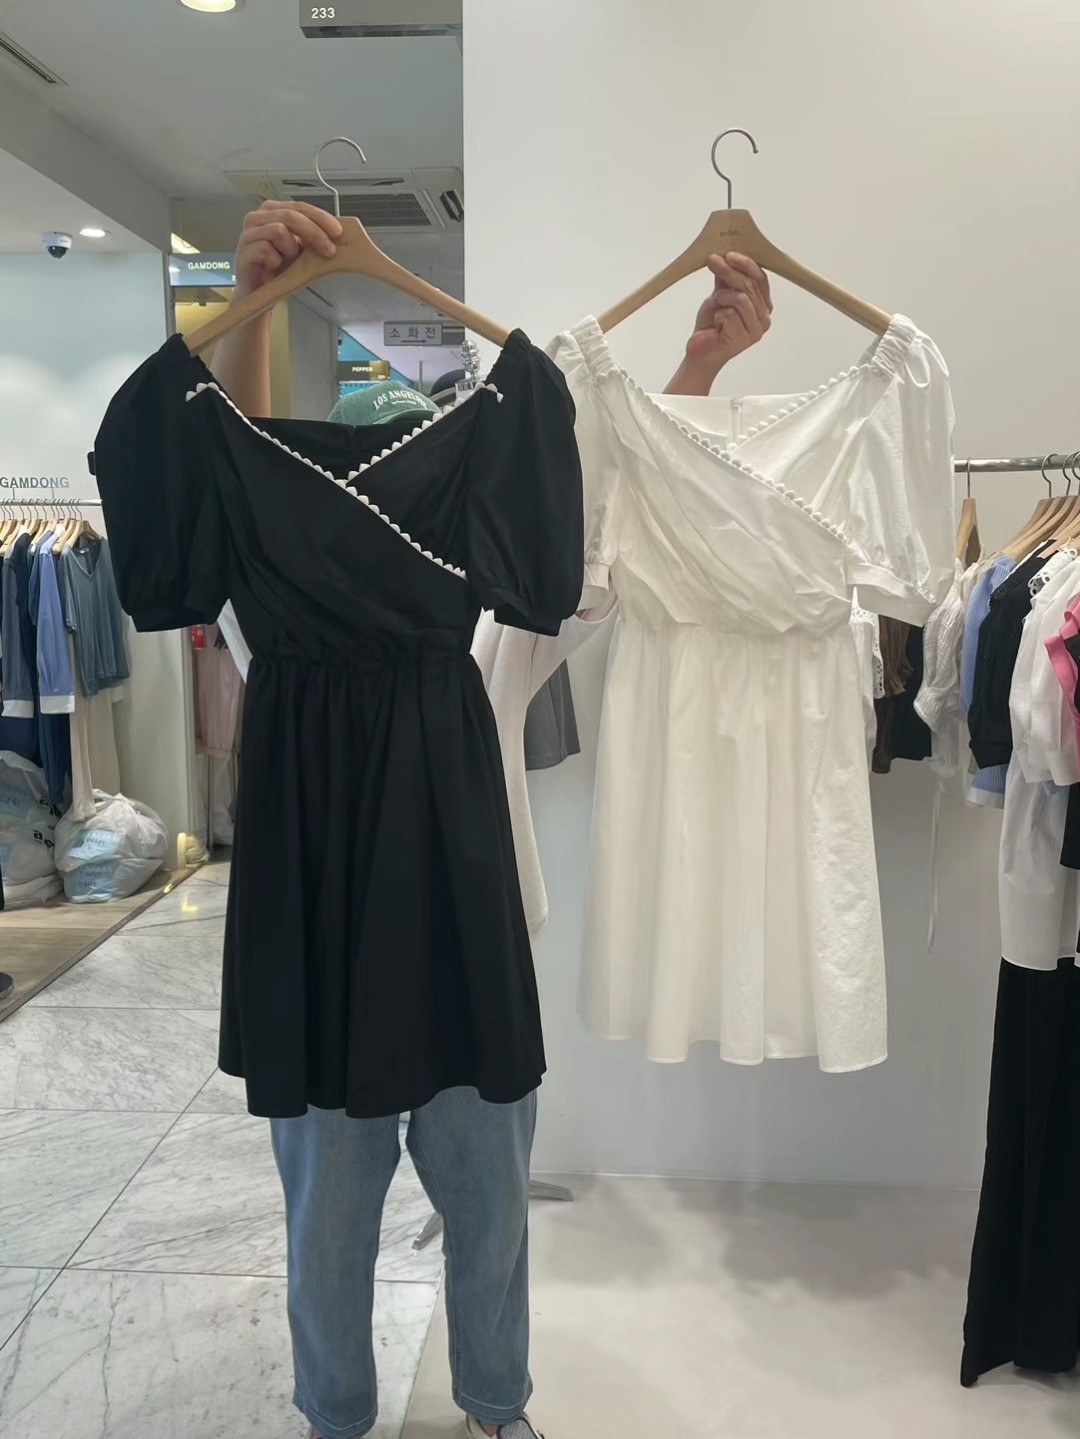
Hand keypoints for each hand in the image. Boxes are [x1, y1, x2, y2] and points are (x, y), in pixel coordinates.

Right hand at [233, 200, 342, 299]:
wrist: (259, 291)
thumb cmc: (278, 268)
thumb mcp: (299, 249)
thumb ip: (311, 237)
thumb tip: (335, 235)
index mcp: (272, 211)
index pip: (299, 207)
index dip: (320, 218)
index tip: (337, 232)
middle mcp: (258, 218)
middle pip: (291, 216)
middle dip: (314, 233)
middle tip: (329, 250)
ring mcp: (248, 233)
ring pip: (279, 230)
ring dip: (291, 249)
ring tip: (289, 261)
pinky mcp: (243, 251)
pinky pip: (266, 250)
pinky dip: (276, 261)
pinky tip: (274, 267)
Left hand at [666, 252, 772, 395]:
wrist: (699, 348)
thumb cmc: (711, 324)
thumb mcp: (720, 295)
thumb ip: (727, 279)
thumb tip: (726, 255)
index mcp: (763, 305)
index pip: (760, 279)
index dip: (746, 264)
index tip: (729, 254)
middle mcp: (764, 317)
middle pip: (750, 286)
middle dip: (730, 271)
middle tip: (713, 261)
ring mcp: (756, 330)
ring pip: (741, 298)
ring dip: (722, 298)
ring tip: (715, 306)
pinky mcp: (744, 339)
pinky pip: (729, 314)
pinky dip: (718, 315)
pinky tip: (716, 324)